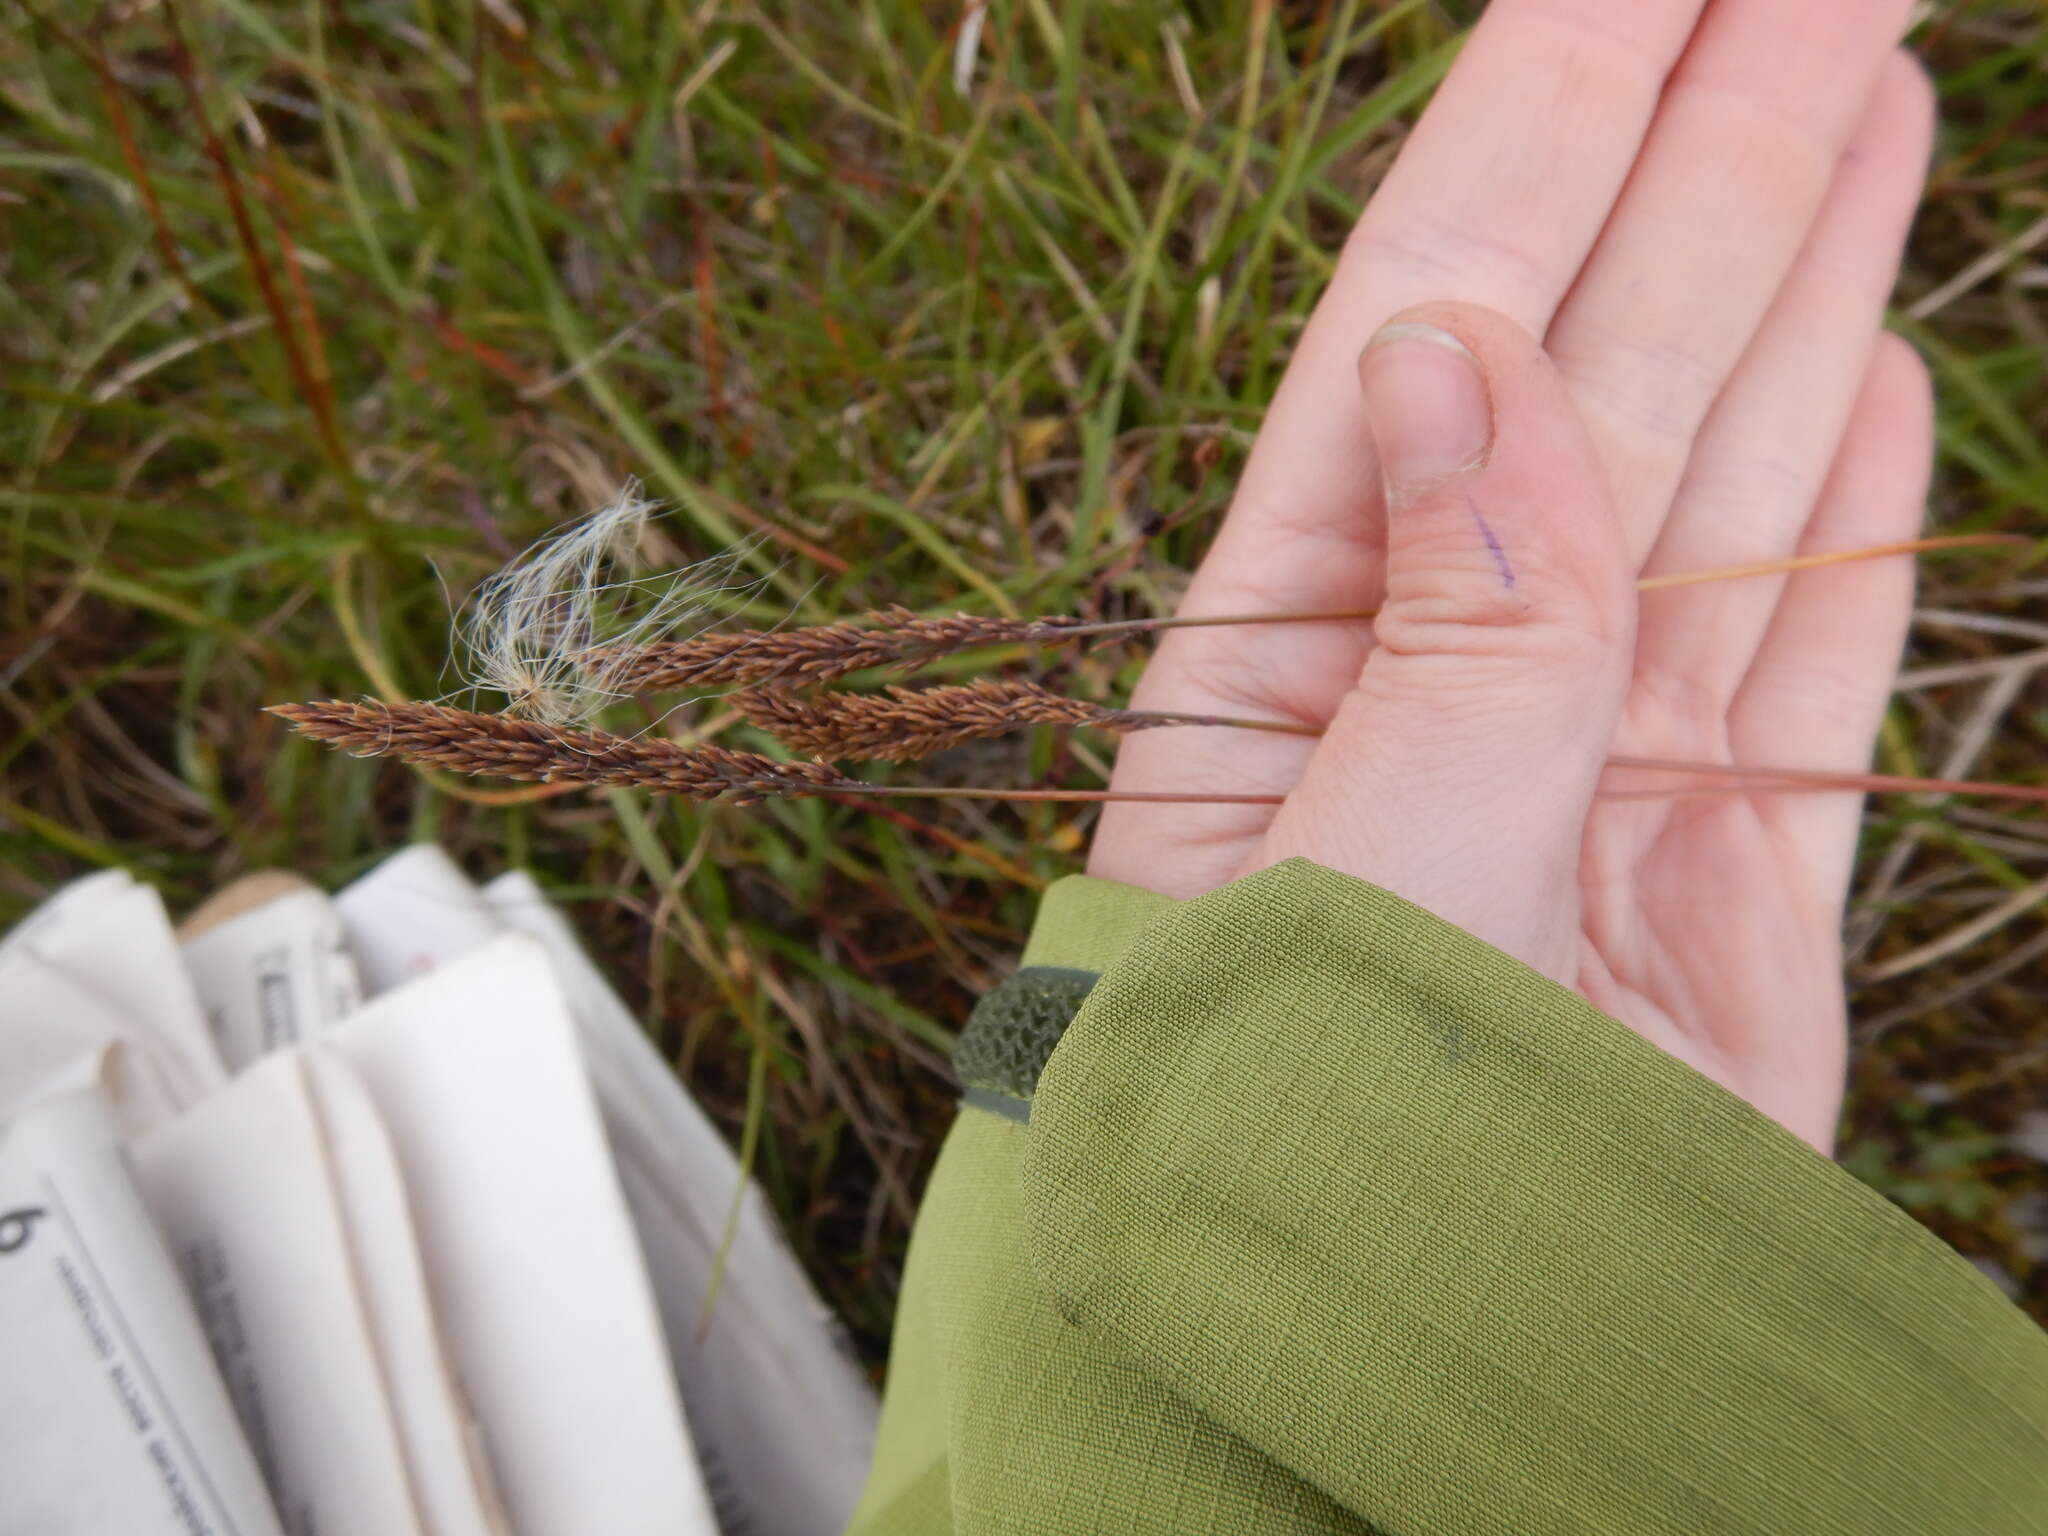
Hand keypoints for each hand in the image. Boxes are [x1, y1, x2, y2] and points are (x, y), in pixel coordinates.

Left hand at [1088, 0, 1935, 1153]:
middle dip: (1709, 138)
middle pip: (1603, 344)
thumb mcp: (1357, 891)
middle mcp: (1447, 669)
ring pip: (1716, 461)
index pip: (1436, 316)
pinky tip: (1872, 364)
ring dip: (1790, 272)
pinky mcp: (1714, 871)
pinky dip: (1845, 508)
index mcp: (1303, 648)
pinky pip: (1801, 645)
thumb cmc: (1295, 1174)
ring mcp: (1594, 757)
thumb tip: (1449, 347)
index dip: (1545, 113)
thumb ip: (1437, 634)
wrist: (1409, 1399)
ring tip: (1857, 88)